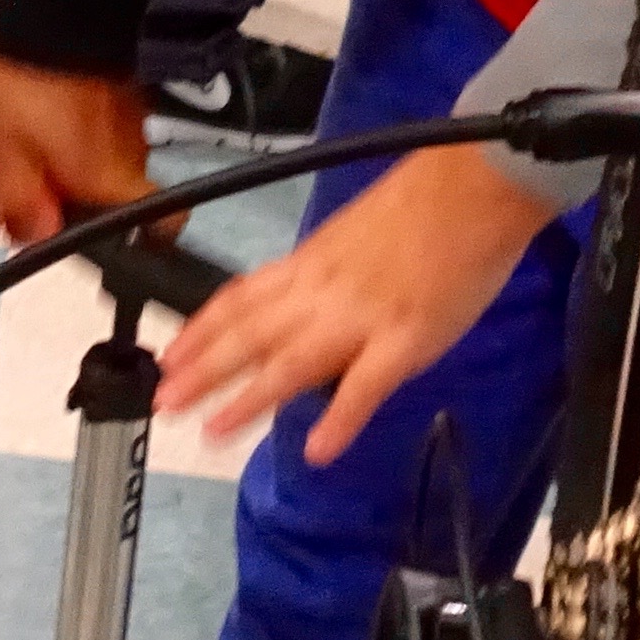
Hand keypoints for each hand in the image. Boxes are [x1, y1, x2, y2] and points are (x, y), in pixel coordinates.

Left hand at [156, 142, 554, 458]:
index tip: (168, 358)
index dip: (201, 331)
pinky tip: (317, 453)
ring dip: (248, 400)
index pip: (241, 299)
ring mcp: (361, 318)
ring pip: (291, 363)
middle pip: (250, 335)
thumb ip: (323, 275)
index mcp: (310, 263)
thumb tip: (301, 310)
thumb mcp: (353, 236)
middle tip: (164, 403)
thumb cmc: (423, 206)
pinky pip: (365, 386)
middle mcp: (321, 291)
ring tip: (213, 432)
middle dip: (202, 371)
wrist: (475, 185)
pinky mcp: (405, 340)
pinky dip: (339, 421)